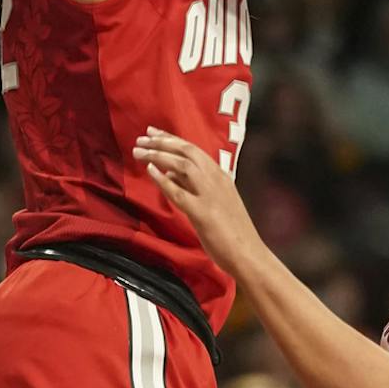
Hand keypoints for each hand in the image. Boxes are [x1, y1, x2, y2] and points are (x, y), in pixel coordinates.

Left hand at [134, 129, 261, 274]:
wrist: (249, 255)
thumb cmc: (233, 232)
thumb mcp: (216, 202)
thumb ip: (194, 186)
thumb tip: (170, 173)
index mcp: (221, 176)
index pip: (194, 150)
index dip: (172, 139)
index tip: (153, 133)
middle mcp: (217, 180)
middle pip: (187, 152)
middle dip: (162, 142)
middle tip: (141, 138)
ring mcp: (210, 196)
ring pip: (183, 166)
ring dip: (159, 155)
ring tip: (139, 152)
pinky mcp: (203, 214)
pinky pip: (179, 193)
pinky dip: (163, 180)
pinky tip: (150, 171)